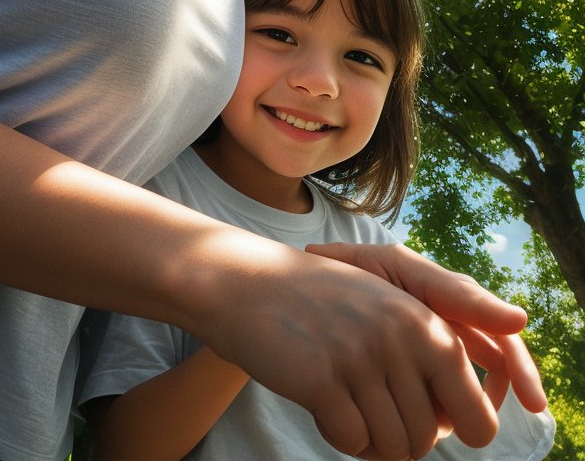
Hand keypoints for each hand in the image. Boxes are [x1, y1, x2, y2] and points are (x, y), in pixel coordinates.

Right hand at [194, 228, 530, 460]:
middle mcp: (403, 336)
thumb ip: (435, 361)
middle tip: (369, 406)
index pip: (480, 418)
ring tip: (346, 399)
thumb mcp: (392, 316)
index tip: (432, 426)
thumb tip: (472, 426)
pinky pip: (352, 443)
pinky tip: (321, 401)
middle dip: (400, 438)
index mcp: (429, 323)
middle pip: (428, 441)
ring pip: (393, 449)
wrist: (250, 285)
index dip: (458, 434)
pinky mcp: (322, 378)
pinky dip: (338, 435)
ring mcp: (362, 356)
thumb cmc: (326, 308)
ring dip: (368, 438)